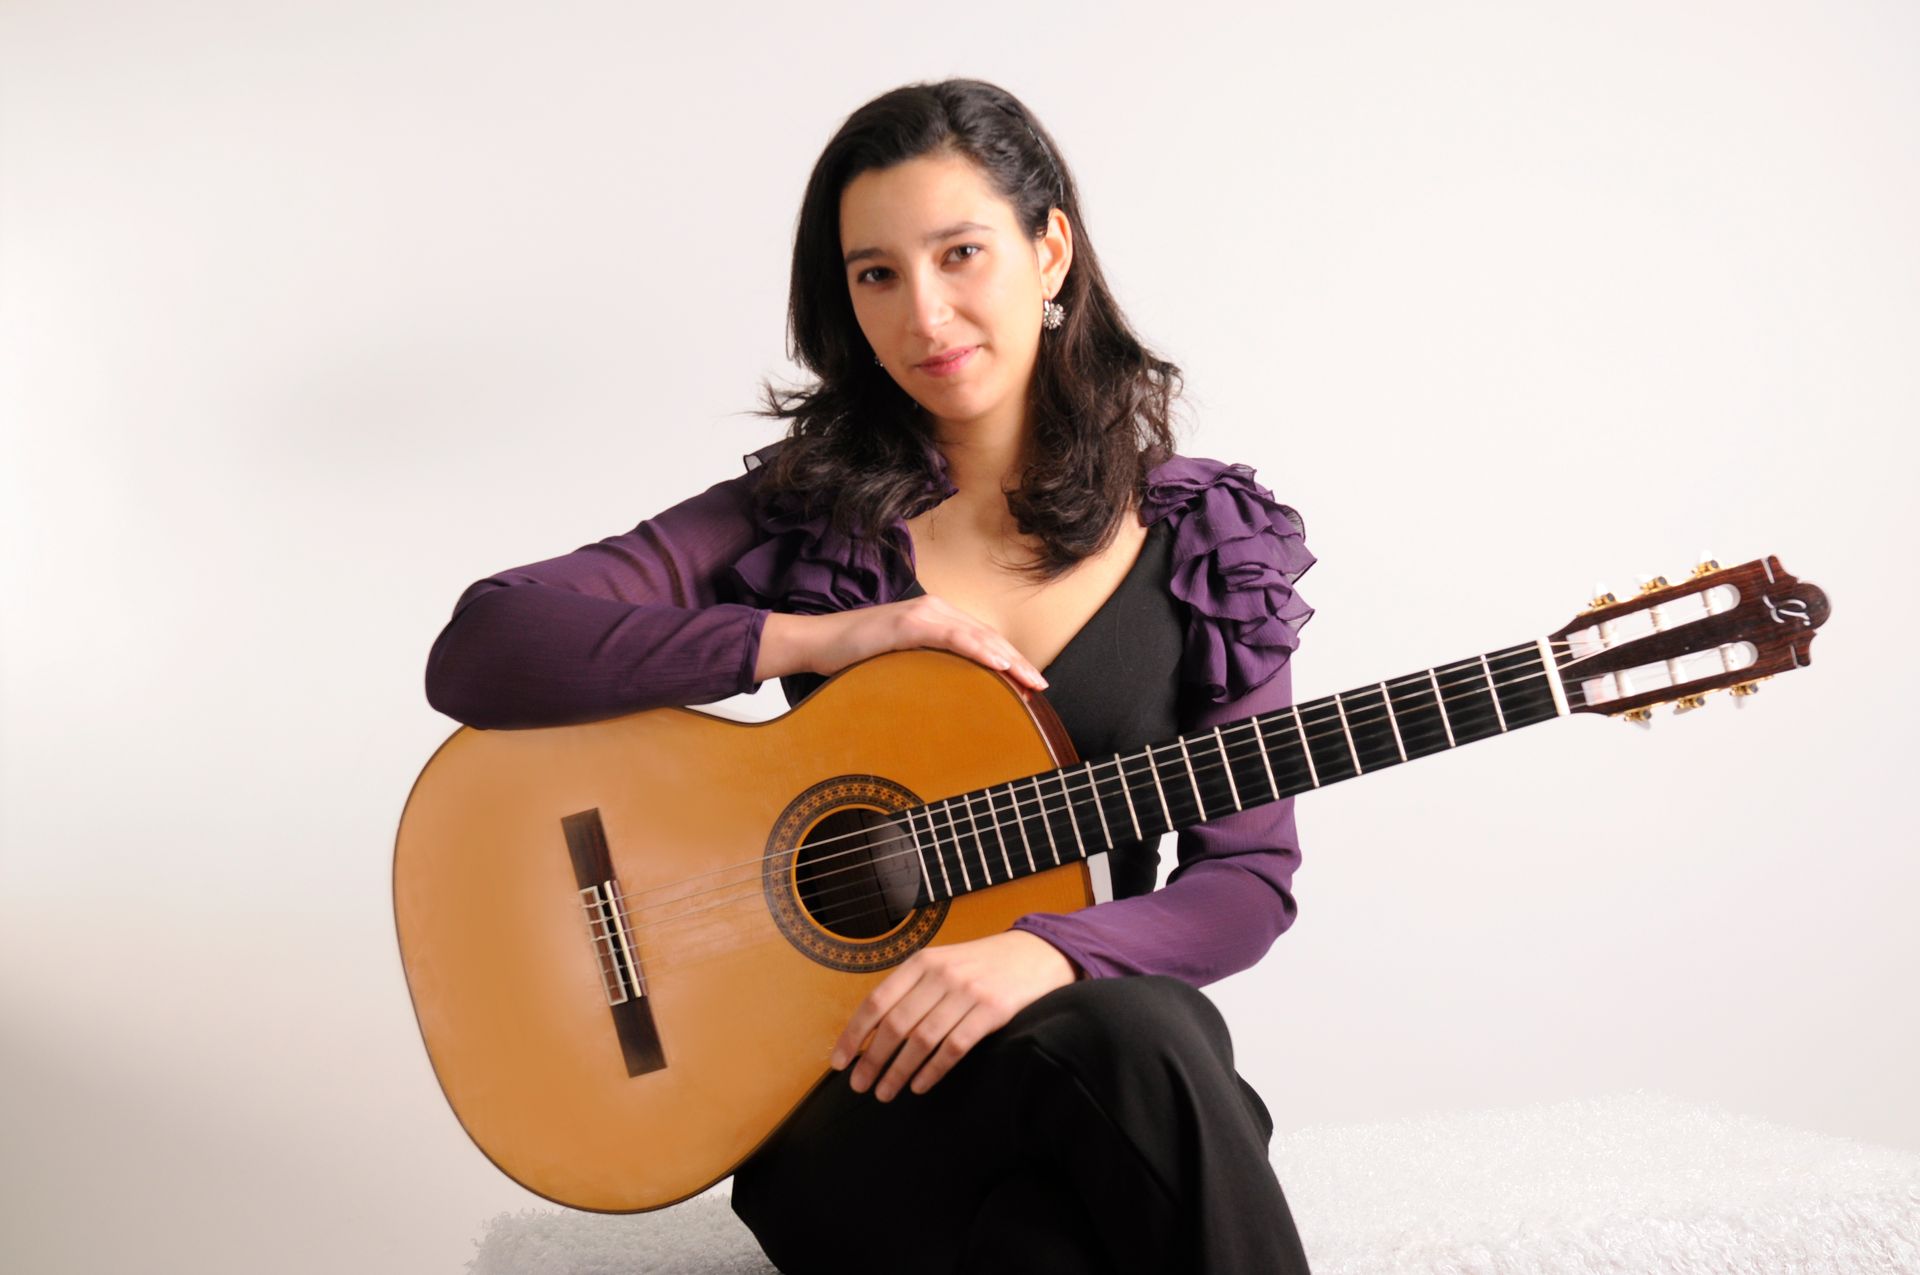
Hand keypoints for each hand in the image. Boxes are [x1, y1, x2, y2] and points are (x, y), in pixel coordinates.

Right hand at [760, 597, 1049, 693]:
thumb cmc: (854, 659)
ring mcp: (923, 614)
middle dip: (1018, 663)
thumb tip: (950, 695)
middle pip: (987, 637)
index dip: (1011, 661)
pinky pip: (953, 637)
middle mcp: (935, 611)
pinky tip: (999, 664)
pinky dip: (979, 650)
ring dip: (1008, 659)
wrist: (818, 643)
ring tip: (1031, 680)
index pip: (982, 641)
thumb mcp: (900, 664)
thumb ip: (926, 669)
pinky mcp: (909, 623)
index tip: (1033, 685)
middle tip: (1042, 688)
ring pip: (977, 636)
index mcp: (935, 620)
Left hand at [830, 930, 1078, 1101]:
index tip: (841, 1062)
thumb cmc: (982, 965)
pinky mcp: (992, 1011)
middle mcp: (941, 974)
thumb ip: (912, 990)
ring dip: (898, 1071)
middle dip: (872, 1060)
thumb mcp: (943, 964)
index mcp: (922, 962)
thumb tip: (872, 1033)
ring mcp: (967, 991)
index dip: (854, 1034)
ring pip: (921, 1039)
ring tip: (885, 1093)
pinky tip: (920, 1086)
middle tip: (860, 1087)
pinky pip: (953, 1047)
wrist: (1036, 954)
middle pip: (895, 1025)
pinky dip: (933, 1071)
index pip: (877, 1002)